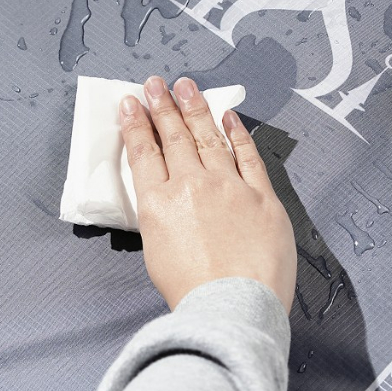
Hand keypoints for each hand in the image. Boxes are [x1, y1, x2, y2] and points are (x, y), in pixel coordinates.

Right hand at [118, 75, 296, 312]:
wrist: (233, 307)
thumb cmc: (193, 293)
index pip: (144, 152)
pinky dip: (239, 134)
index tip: (130, 104)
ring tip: (187, 86)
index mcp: (159, 204)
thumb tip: (167, 196)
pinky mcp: (261, 196)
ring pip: (210, 137)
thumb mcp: (156, 252)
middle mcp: (191, 186)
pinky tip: (229, 116)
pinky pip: (249, 156)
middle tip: (155, 83)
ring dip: (196, 109)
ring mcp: (229, 187)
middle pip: (175, 137)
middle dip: (163, 106)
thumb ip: (161, 216)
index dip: (135, 124)